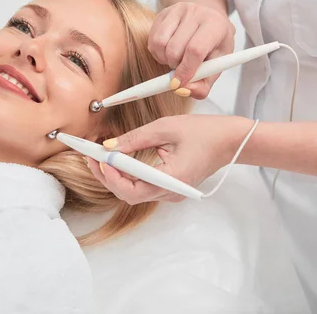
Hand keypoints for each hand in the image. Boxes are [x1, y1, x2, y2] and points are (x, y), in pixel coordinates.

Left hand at [85, 115, 253, 203]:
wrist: (231, 140)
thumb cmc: (204, 132)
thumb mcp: (165, 127)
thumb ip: (135, 138)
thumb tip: (109, 145)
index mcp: (171, 180)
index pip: (132, 190)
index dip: (111, 176)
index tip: (97, 158)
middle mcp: (170, 192)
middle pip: (129, 194)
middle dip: (106, 176)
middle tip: (91, 156)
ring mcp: (171, 192)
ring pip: (134, 192)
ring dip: (115, 176)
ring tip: (99, 156)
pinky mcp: (170, 187)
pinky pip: (143, 186)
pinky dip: (127, 175)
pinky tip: (118, 160)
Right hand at [148, 2, 234, 98]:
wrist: (208, 21)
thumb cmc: (213, 47)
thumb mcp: (215, 68)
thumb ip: (202, 85)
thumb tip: (182, 91)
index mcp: (215, 25)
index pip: (195, 49)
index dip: (185, 70)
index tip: (178, 84)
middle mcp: (196, 12)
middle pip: (174, 49)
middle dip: (174, 66)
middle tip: (181, 68)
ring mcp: (178, 10)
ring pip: (159, 44)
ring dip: (164, 59)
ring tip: (175, 59)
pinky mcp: (163, 13)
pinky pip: (152, 40)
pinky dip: (157, 53)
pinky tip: (168, 51)